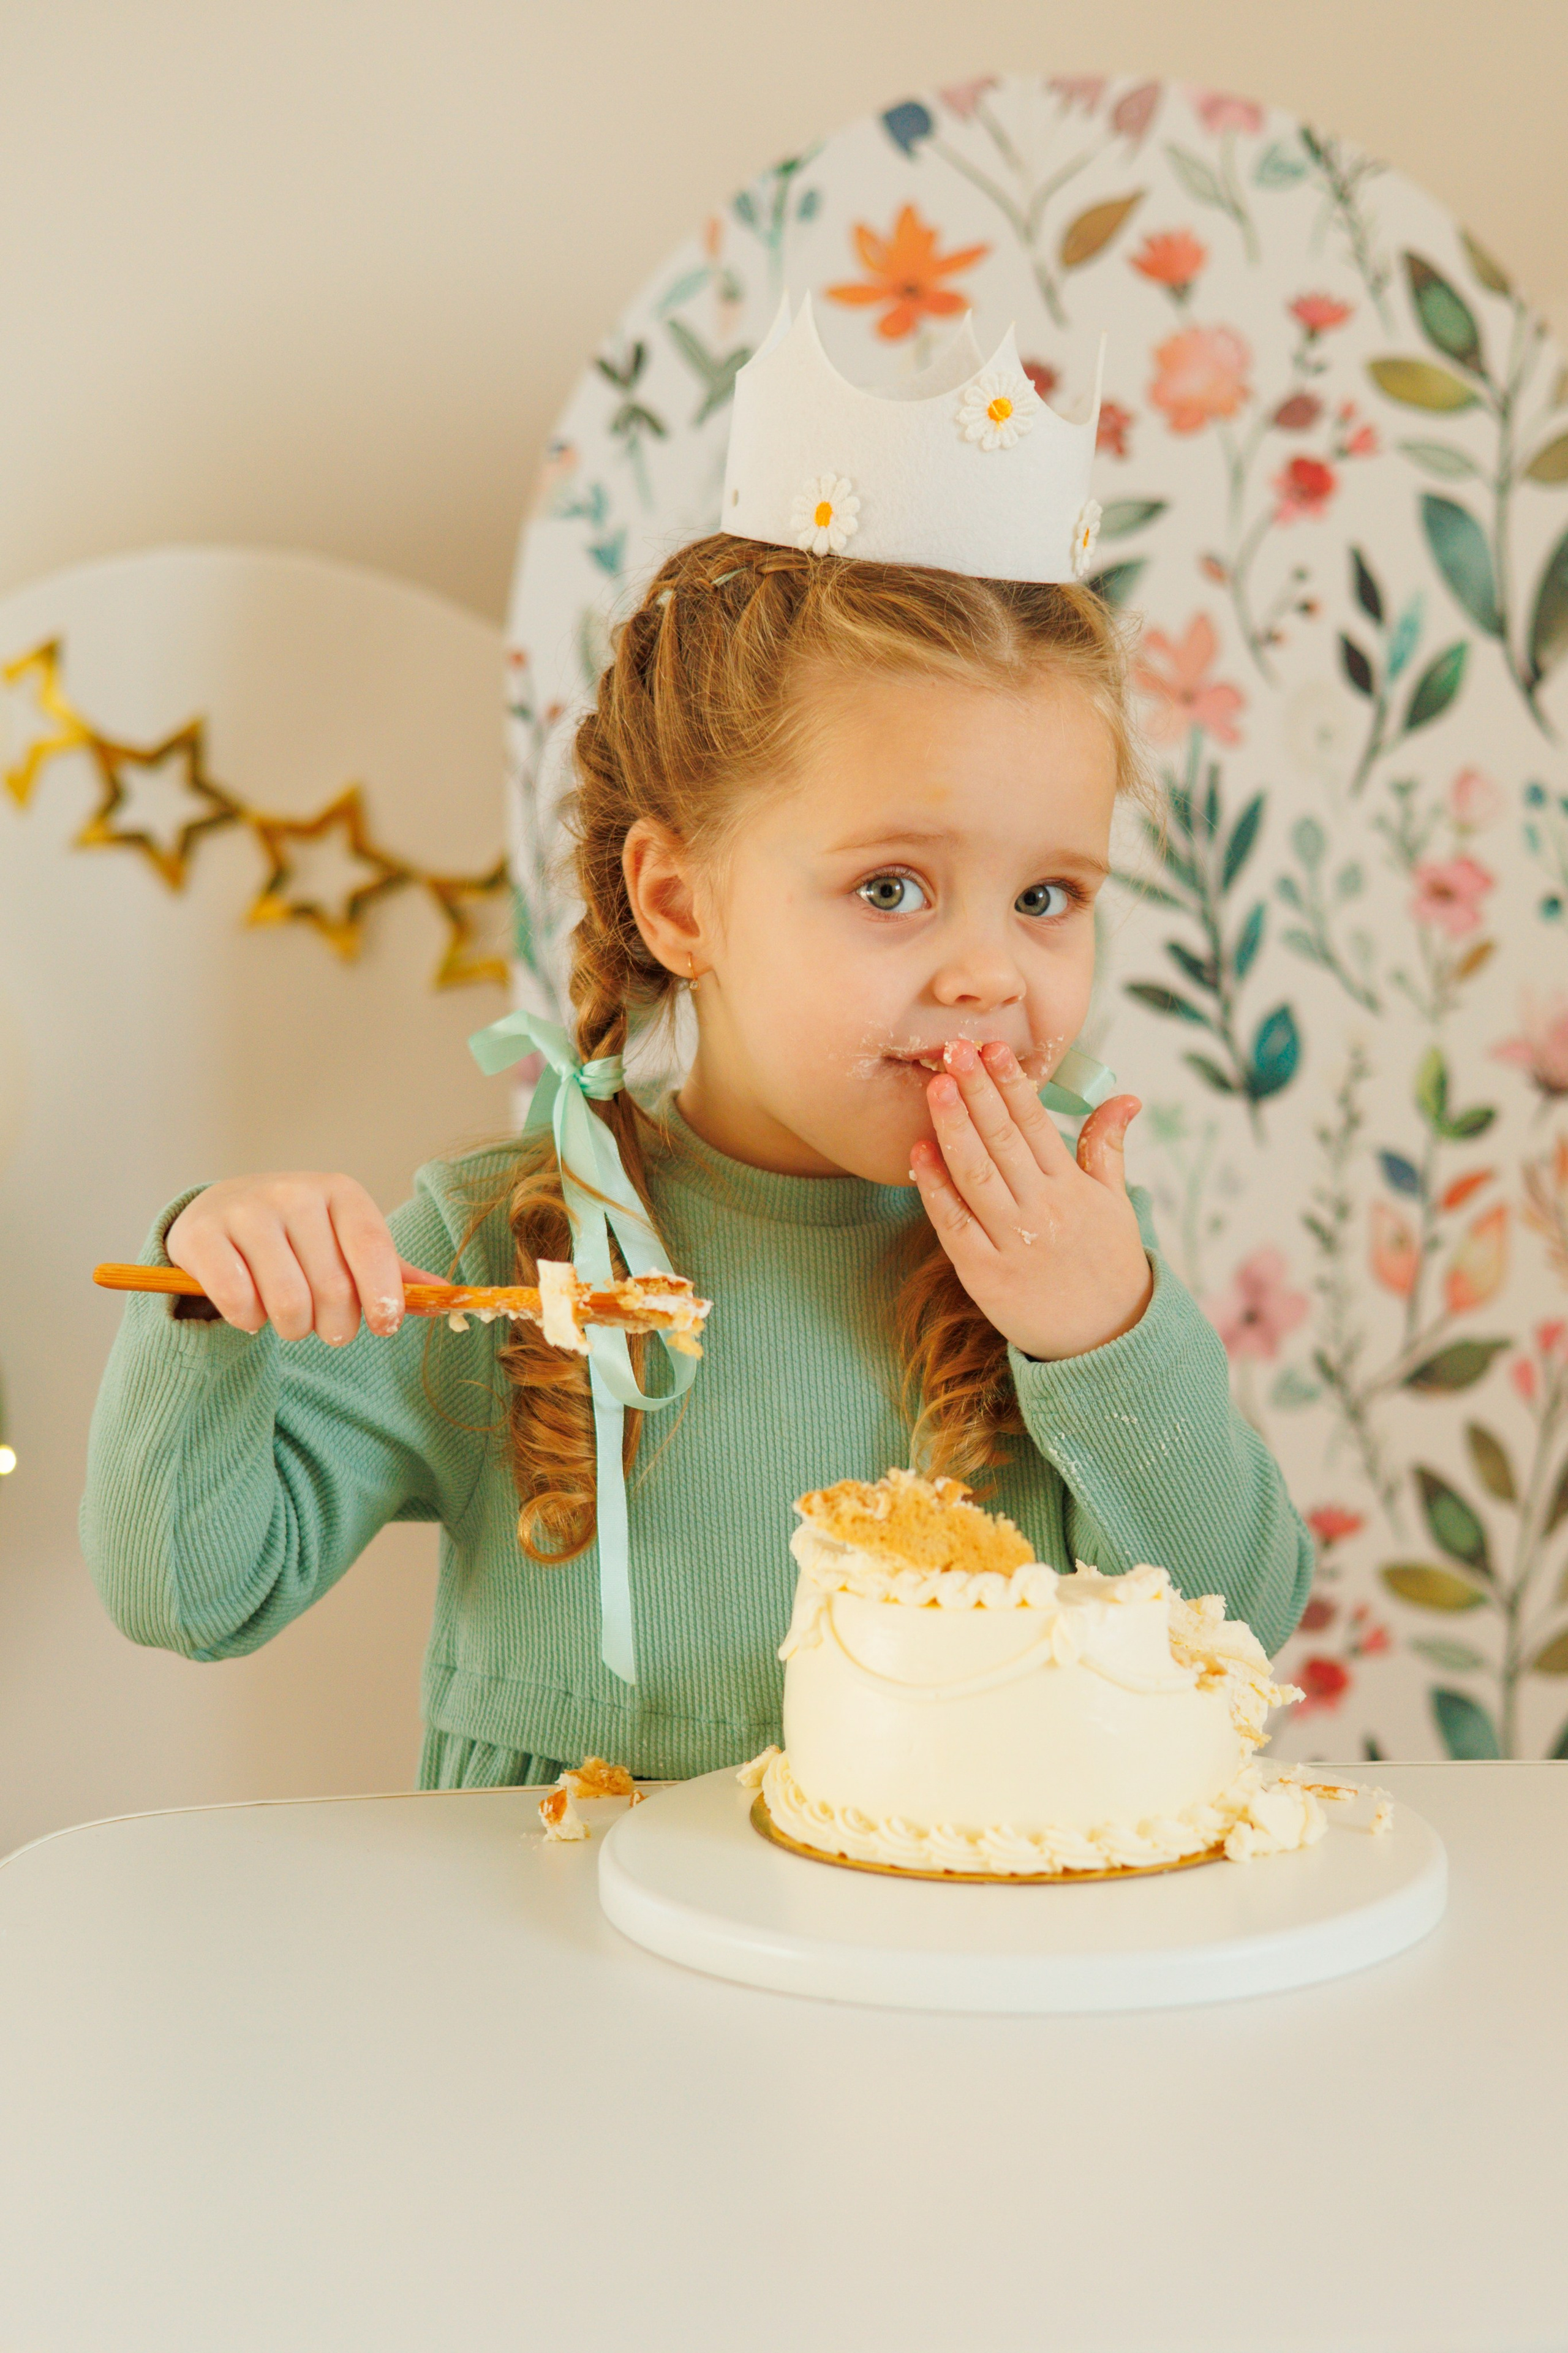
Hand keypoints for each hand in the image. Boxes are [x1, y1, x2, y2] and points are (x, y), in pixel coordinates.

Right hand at [165, 1173, 440, 1344]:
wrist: (221, 1213)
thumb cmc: (299, 1237)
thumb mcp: (346, 1242)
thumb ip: (391, 1271)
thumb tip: (445, 1295)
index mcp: (340, 1191)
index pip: (372, 1248)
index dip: (383, 1295)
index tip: (385, 1326)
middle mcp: (294, 1193)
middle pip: (333, 1288)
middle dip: (336, 1327)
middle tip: (329, 1330)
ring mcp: (245, 1211)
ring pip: (287, 1302)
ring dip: (293, 1328)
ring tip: (290, 1320)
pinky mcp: (202, 1236)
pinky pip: (238, 1302)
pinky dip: (249, 1321)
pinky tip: (250, 1312)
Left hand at [909, 1039, 1152, 1361]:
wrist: (1107, 1342)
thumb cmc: (1107, 1265)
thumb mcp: (1116, 1203)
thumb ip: (1107, 1148)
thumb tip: (1126, 1097)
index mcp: (1073, 1188)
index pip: (1038, 1124)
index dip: (1012, 1084)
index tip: (993, 1048)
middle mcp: (1044, 1210)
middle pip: (1004, 1141)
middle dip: (978, 1092)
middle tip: (954, 1049)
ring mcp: (1013, 1243)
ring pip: (977, 1176)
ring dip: (954, 1129)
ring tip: (936, 1086)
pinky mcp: (985, 1275)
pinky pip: (954, 1223)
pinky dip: (935, 1188)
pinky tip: (918, 1152)